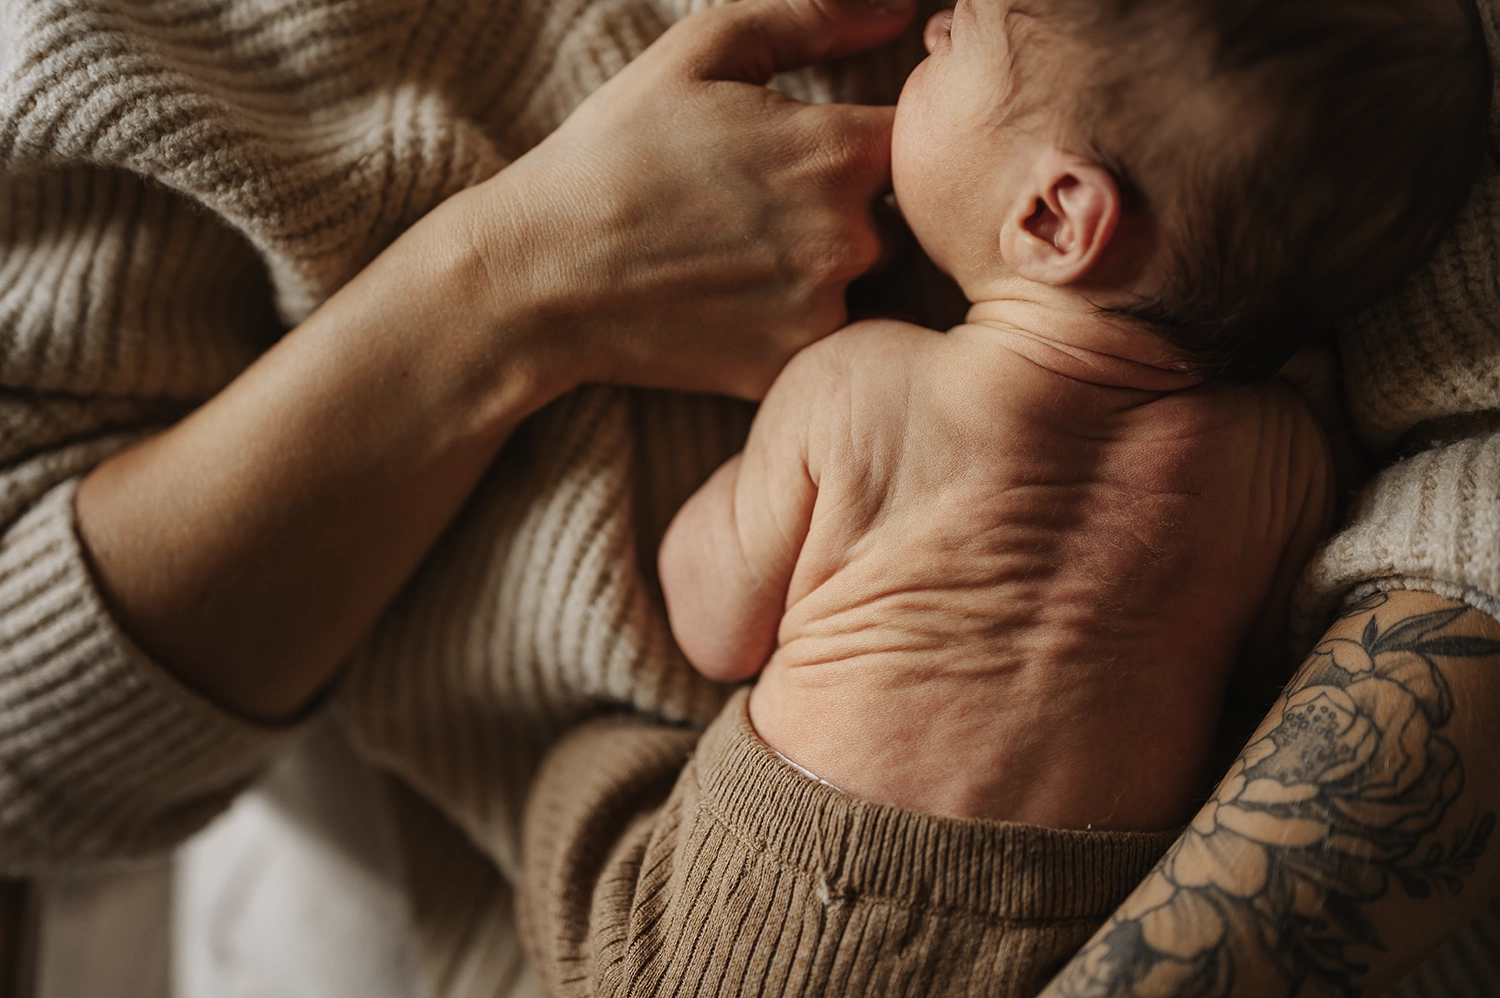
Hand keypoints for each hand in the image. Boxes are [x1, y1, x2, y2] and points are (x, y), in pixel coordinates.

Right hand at [453, 0, 916, 399]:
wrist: (544, 276)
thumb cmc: (616, 151)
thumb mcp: (704, 52)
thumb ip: (816, 19)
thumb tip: (902, 9)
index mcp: (839, 150)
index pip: (919, 139)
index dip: (871, 136)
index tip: (820, 142)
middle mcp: (849, 236)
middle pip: (899, 215)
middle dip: (852, 203)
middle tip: (765, 200)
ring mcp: (822, 309)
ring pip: (862, 279)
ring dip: (824, 263)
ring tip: (743, 250)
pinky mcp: (792, 365)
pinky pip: (824, 334)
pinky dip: (792, 318)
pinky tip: (731, 298)